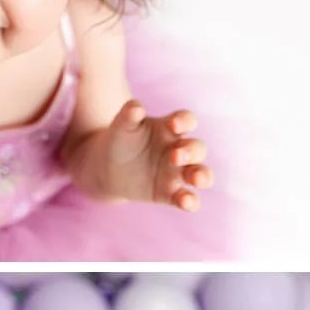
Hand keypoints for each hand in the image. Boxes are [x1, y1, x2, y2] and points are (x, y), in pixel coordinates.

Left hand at [96, 101, 211, 209]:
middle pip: (197, 148)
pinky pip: (186, 198)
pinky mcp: (170, 193)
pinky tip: (186, 202)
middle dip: (191, 151)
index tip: (173, 125)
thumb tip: (136, 107)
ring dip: (202, 175)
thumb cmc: (120, 139)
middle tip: (176, 156)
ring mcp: (177, 172)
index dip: (185, 121)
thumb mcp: (122, 126)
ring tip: (195, 179)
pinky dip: (190, 201)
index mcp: (170, 129)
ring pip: (201, 173)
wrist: (107, 167)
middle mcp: (179, 150)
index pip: (187, 120)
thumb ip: (129, 115)